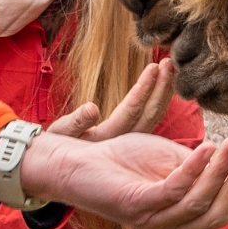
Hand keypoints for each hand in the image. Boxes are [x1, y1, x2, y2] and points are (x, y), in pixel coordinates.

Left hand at [22, 130, 227, 228]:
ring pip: (199, 203)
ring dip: (220, 171)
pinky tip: (205, 148)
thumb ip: (211, 180)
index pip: (224, 213)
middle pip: (217, 214)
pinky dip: (193, 169)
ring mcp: (152, 220)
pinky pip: (173, 191)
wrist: (79, 159)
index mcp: (181, 223)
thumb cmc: (126, 161)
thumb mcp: (177, 166)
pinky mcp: (136, 206)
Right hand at [46, 59, 176, 140]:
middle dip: (162, 88)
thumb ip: (75, 122)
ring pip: (152, 117)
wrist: (56, 166)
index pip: (131, 111)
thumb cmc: (56, 147)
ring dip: (162, 92)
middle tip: (171, 62)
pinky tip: (163, 86)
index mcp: (107, 139)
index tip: (153, 66)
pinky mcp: (129, 141)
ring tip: (170, 69)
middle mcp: (123, 142)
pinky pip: (147, 118)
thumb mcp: (61, 134)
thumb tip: (92, 109)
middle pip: (149, 115)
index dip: (144, 89)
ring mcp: (128, 142)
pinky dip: (156, 100)